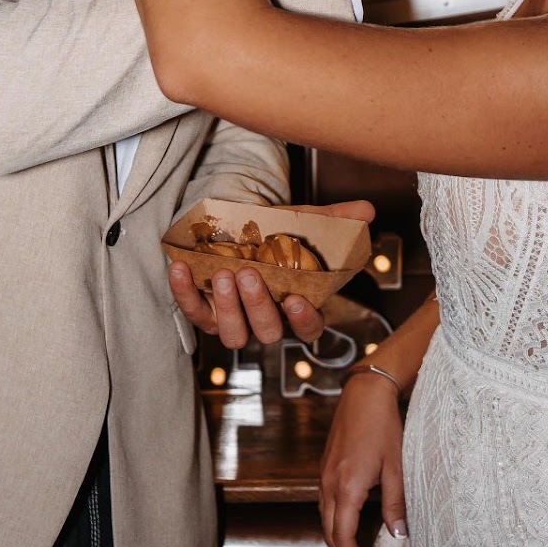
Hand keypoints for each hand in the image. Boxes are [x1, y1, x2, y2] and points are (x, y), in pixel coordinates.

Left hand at [168, 199, 375, 348]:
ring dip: (227, 307)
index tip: (296, 298)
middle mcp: (266, 319)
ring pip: (231, 335)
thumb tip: (366, 211)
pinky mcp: (203, 311)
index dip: (303, 320)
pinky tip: (181, 266)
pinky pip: (192, 311)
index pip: (308, 329)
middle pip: (267, 332)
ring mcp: (233, 319)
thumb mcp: (306, 222)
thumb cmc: (276, 231)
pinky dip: (184, 292)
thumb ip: (336, 220)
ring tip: (223, 273)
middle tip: (251, 274)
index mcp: (296, 305)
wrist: (236, 223)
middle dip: (258, 306)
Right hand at [319, 367, 405, 546]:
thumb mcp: (397, 466)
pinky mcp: (325, 466)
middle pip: (328, 531)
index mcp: (348, 487)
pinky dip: (333, 520)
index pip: (343, 535)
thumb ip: (397, 503)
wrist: (365, 393)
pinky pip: (324, 501)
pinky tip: (347, 522)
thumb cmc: (384, 426)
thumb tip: (399, 535)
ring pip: (324, 517)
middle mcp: (330, 483)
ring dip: (336, 538)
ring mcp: (324, 474)